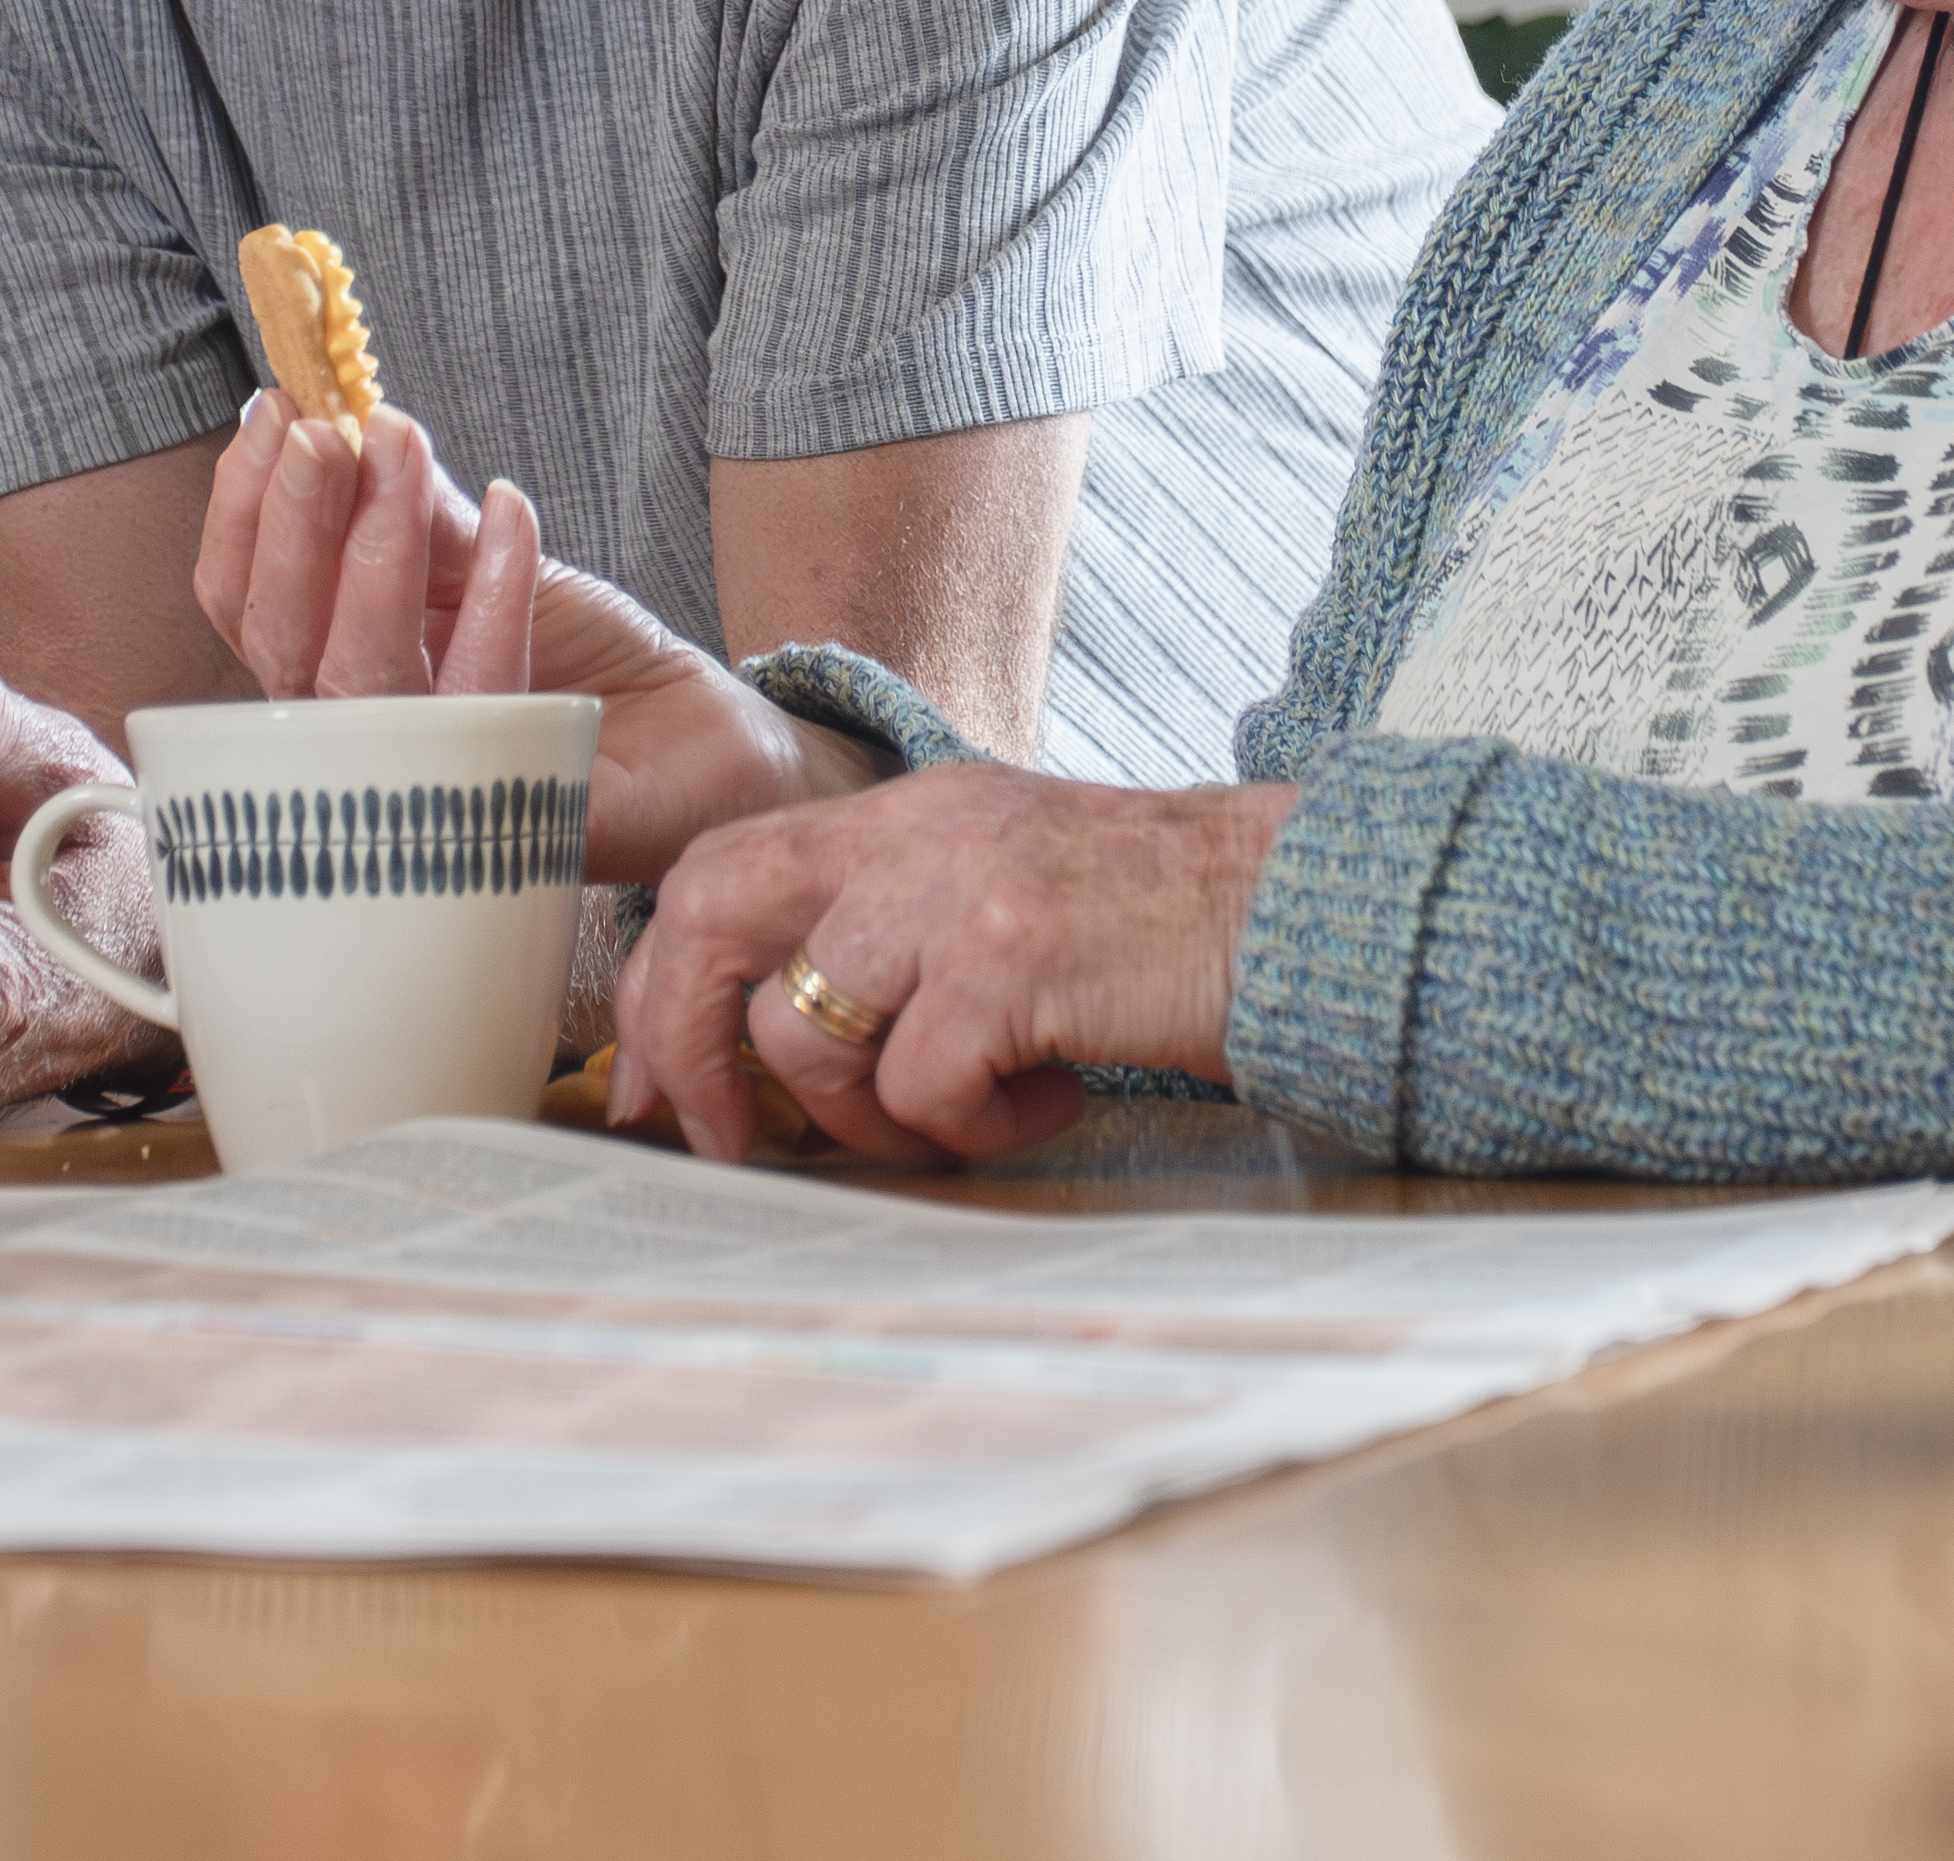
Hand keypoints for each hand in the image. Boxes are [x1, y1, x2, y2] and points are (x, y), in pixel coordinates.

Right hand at [193, 389, 873, 881]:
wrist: (692, 726)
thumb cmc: (578, 650)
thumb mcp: (482, 557)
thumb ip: (411, 509)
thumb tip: (347, 425)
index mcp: (334, 669)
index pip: (243, 602)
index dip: (243, 509)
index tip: (275, 411)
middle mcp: (360, 735)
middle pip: (279, 640)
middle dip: (295, 521)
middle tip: (328, 429)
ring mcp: (427, 775)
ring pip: (361, 674)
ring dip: (378, 544)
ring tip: (406, 447)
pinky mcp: (510, 794)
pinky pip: (484, 691)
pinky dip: (494, 588)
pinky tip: (508, 508)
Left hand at [613, 767, 1286, 1166]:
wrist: (1299, 905)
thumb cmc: (1158, 923)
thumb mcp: (1004, 882)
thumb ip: (898, 927)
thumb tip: (781, 1038)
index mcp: (903, 812)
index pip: (721, 868)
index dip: (663, 981)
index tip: (655, 1086)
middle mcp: (913, 833)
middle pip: (712, 911)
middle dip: (688, 1044)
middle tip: (724, 1140)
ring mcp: (957, 892)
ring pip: (807, 1031)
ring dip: (869, 1118)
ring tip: (968, 1115)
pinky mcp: (1009, 961)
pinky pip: (920, 1085)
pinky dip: (972, 1129)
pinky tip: (1048, 1101)